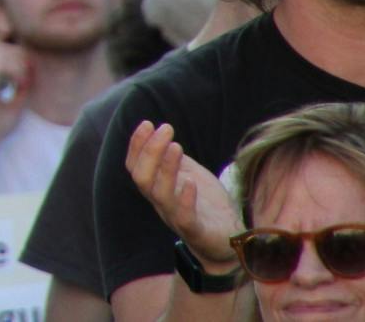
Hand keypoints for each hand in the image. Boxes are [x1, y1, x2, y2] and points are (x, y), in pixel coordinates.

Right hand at [0, 37, 31, 140]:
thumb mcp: (15, 105)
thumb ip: (21, 91)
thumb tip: (32, 81)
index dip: (16, 53)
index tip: (30, 71)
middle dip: (19, 54)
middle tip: (30, 72)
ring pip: (0, 51)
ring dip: (18, 62)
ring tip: (26, 79)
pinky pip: (0, 65)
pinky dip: (15, 72)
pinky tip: (22, 83)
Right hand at [125, 121, 242, 270]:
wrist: (230, 242)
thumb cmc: (207, 205)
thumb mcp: (189, 175)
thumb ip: (175, 160)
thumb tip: (162, 132)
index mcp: (156, 188)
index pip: (135, 166)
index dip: (137, 145)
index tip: (148, 123)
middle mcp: (161, 203)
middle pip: (142, 178)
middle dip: (150, 151)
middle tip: (165, 129)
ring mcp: (176, 218)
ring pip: (159, 194)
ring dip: (165, 168)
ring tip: (176, 146)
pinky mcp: (197, 231)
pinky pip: (185, 218)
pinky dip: (184, 199)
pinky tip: (191, 182)